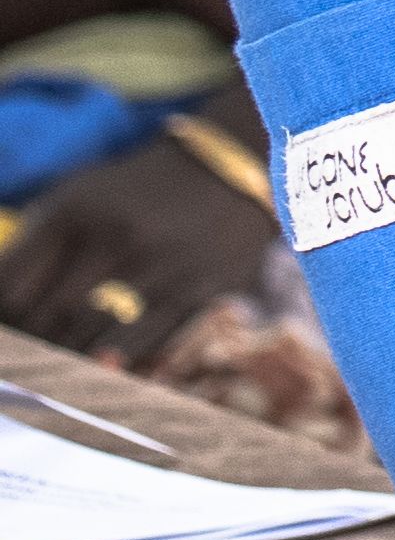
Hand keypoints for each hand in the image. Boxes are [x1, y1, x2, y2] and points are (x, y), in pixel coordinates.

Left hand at [0, 121, 268, 368]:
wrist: (226, 171)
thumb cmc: (133, 194)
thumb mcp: (75, 200)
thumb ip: (32, 249)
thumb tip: (6, 309)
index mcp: (72, 213)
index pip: (10, 289)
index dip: (3, 320)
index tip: (8, 334)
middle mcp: (115, 239)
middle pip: (49, 319)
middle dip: (32, 345)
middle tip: (29, 358)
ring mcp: (160, 268)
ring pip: (95, 340)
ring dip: (73, 360)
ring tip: (62, 368)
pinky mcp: (198, 291)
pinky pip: (145, 345)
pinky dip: (120, 361)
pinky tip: (107, 364)